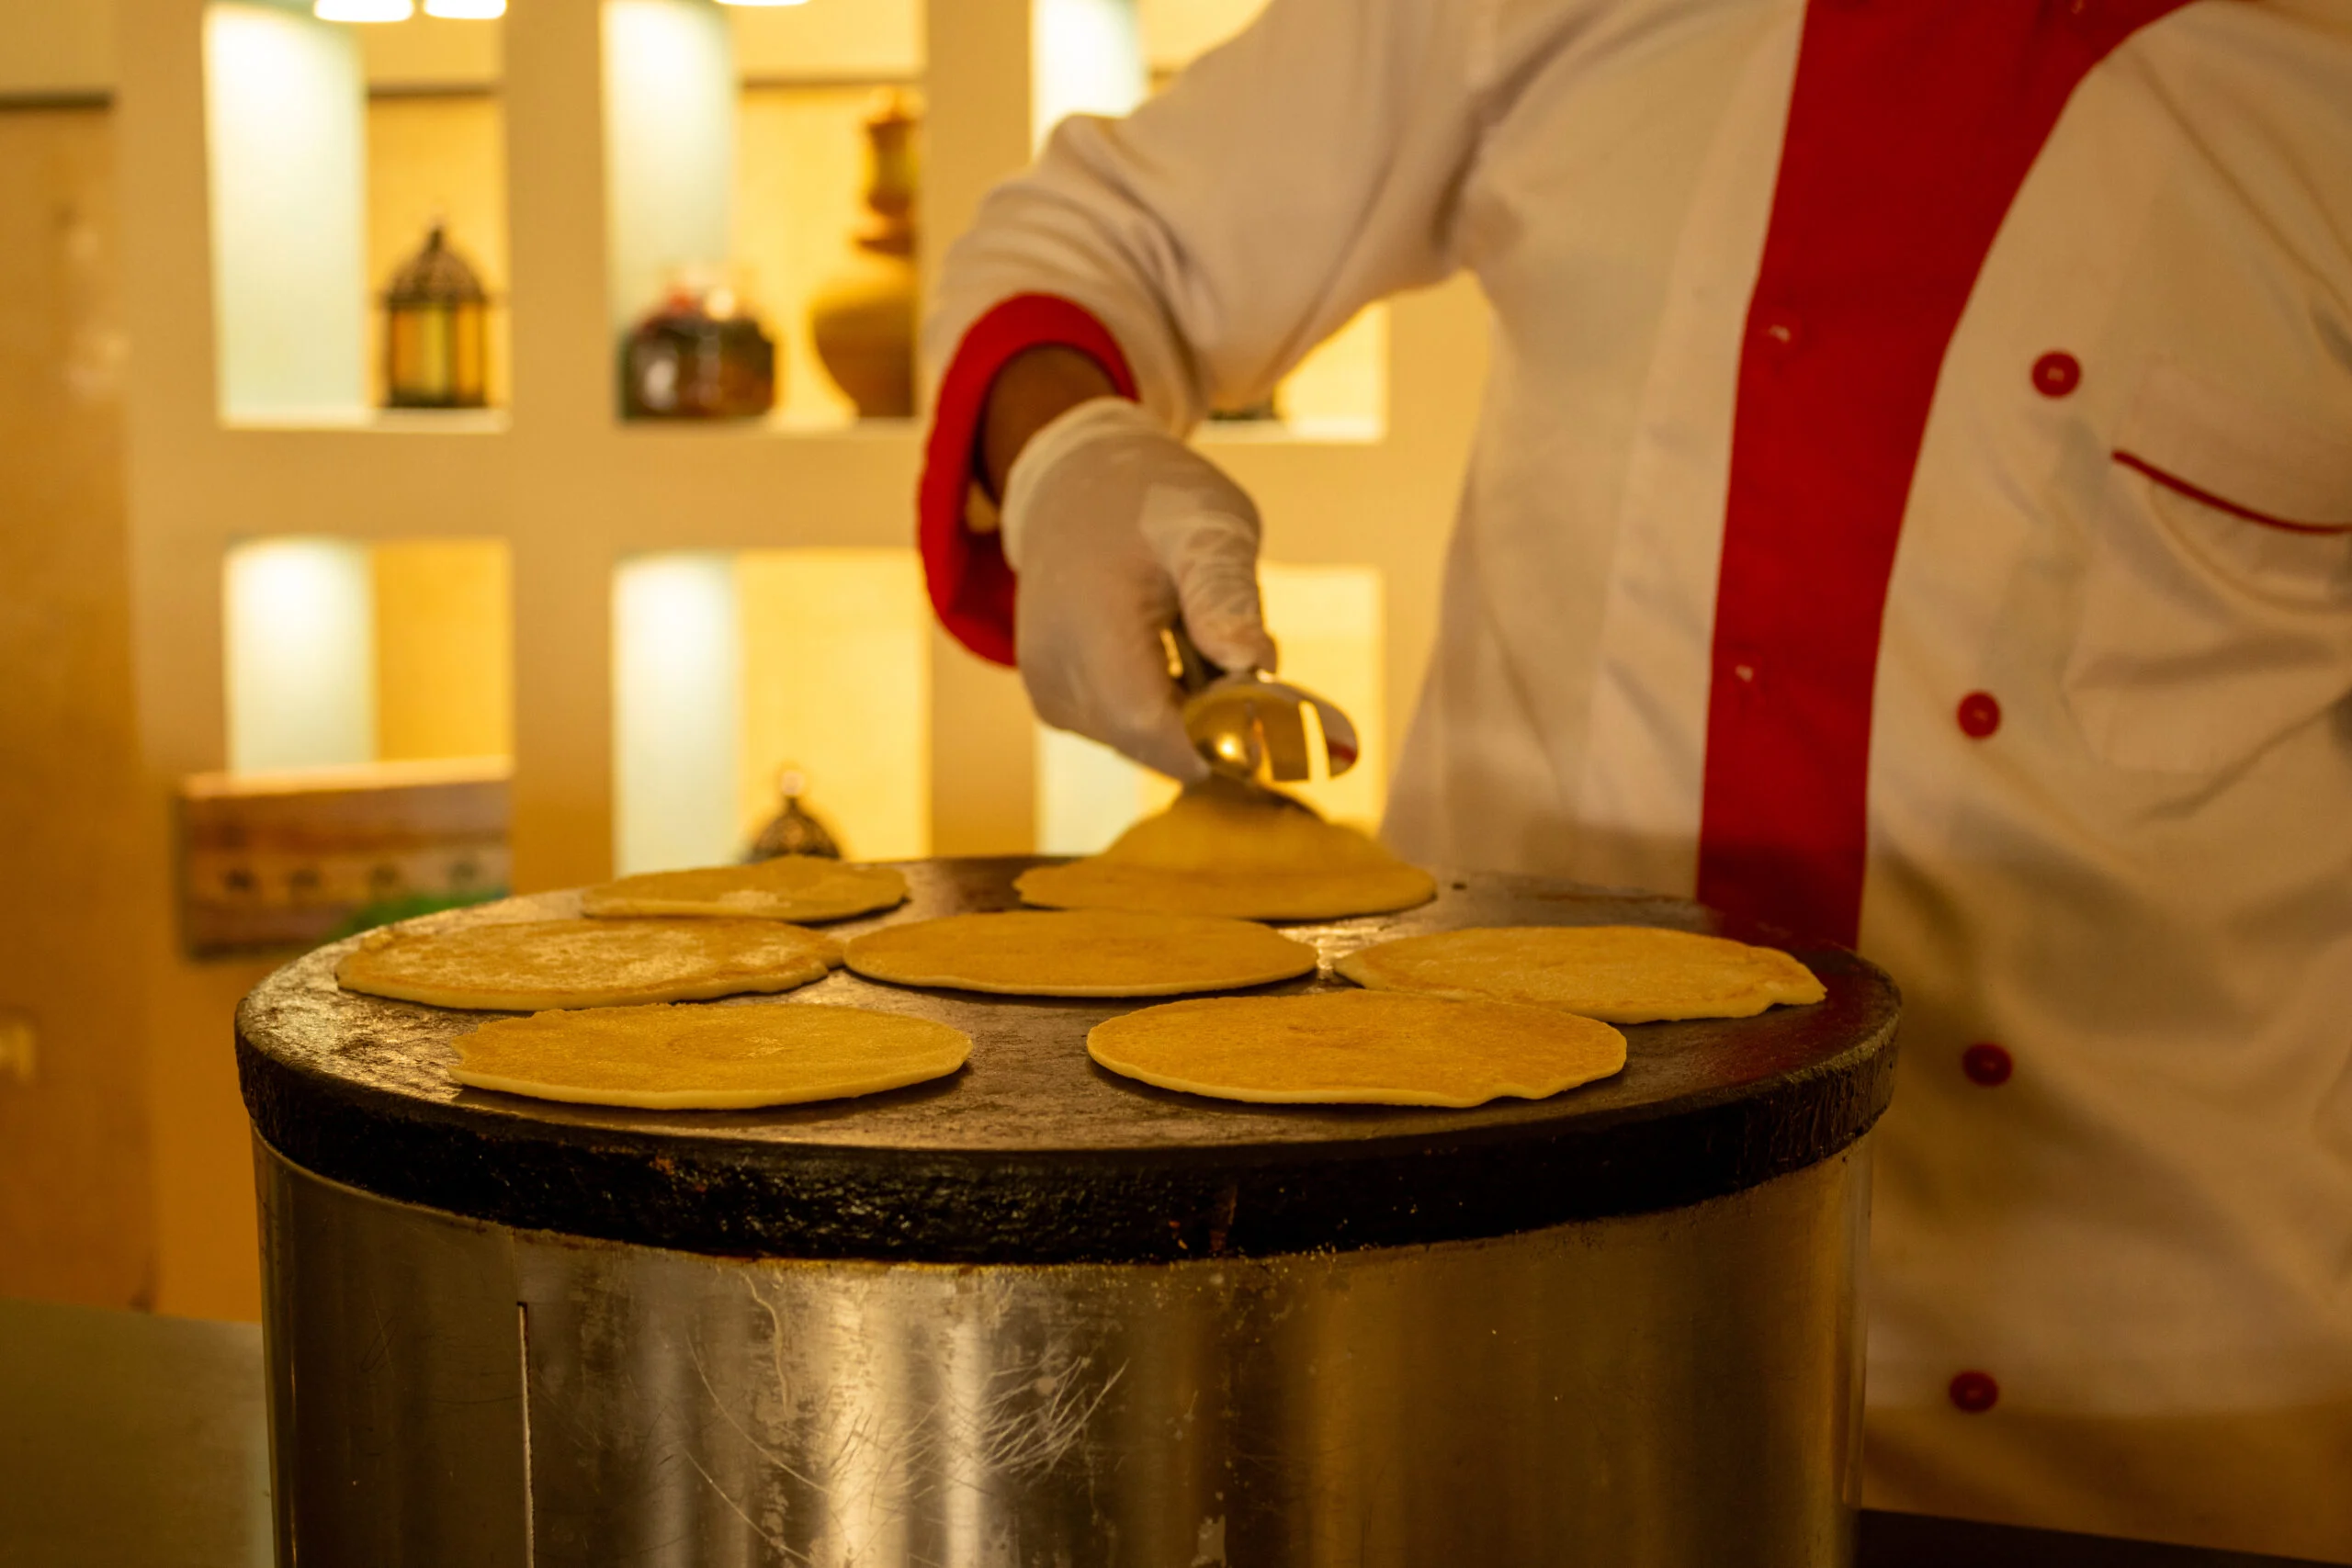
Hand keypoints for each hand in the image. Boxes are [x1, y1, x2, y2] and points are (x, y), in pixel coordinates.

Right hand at [1000, 396, 1278, 779]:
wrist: (1073, 485)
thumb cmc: (1149, 498)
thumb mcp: (1206, 525)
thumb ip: (1226, 596)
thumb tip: (1256, 666)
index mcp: (1089, 627)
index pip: (1153, 731)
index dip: (1218, 740)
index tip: (1270, 710)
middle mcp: (1054, 674)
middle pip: (1155, 744)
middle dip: (1211, 721)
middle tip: (1236, 650)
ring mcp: (1048, 693)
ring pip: (1144, 743)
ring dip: (1189, 711)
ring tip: (1194, 635)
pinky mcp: (1053, 701)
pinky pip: (1124, 730)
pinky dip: (1163, 704)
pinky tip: (1168, 648)